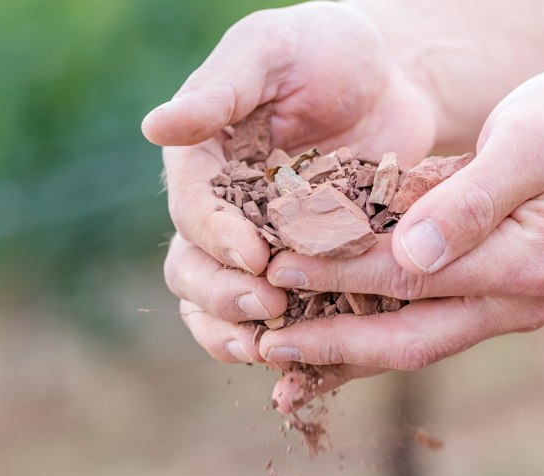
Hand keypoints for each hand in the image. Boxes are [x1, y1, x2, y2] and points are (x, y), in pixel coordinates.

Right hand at [144, 3, 438, 372]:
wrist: (391, 79)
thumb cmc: (325, 49)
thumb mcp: (271, 52)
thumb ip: (220, 90)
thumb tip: (153, 127)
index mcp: (200, 163)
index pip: (192, 213)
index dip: (218, 240)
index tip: (256, 256)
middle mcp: (218, 212)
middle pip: (193, 272)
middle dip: (222, 298)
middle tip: (269, 308)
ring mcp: (255, 247)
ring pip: (220, 307)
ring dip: (235, 333)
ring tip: (271, 349)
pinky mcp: (300, 271)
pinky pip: (277, 317)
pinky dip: (284, 341)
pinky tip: (305, 357)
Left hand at [259, 68, 543, 406]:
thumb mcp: (531, 141)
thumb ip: (470, 199)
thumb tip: (409, 254)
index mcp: (525, 265)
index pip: (409, 277)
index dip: (337, 274)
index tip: (275, 268)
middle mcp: (518, 302)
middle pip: (407, 337)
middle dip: (331, 343)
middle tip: (262, 344)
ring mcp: (510, 308)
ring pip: (413, 343)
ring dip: (347, 353)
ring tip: (280, 358)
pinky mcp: (497, 299)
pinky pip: (426, 325)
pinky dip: (374, 331)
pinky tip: (327, 337)